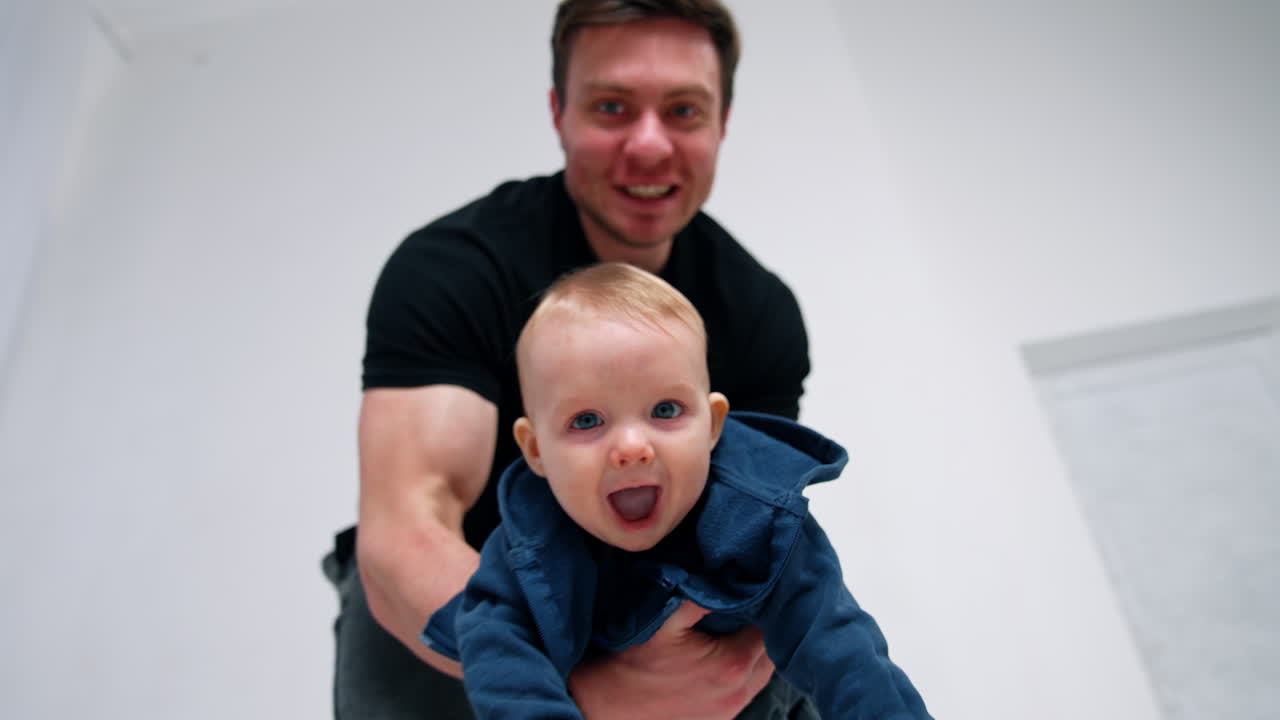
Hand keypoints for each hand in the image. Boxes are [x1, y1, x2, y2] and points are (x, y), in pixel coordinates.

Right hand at [568, 600, 773, 719]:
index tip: (751, 589)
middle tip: (747, 605)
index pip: (771, 628)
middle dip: (763, 628)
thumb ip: (701, 596)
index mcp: (733, 665)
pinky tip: (725, 654)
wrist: (607, 704)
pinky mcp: (721, 719)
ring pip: (762, 674)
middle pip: (772, 653)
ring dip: (755, 651)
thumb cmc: (634, 661)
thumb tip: (728, 575)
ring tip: (738, 627)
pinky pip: (746, 690)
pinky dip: (744, 671)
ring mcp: (731, 710)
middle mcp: (739, 692)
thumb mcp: (666, 619)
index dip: (763, 606)